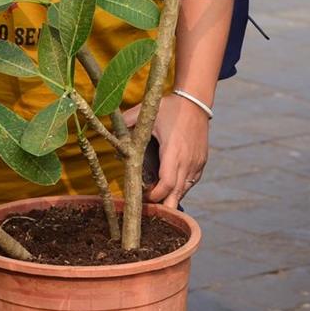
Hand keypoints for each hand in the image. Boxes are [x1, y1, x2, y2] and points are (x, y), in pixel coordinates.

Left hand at [122, 94, 209, 208]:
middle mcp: (186, 161)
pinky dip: (180, 189)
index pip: (166, 184)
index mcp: (172, 151)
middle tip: (149, 209)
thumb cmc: (170, 107)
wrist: (195, 101)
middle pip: (176, 195)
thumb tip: (107, 127)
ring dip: (171, 197)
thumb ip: (128, 121)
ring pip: (184, 191)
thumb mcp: (147, 112)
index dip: (154, 196)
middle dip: (163, 206)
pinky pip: (190, 182)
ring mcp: (196, 163)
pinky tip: (170, 188)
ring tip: (156, 200)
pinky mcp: (201, 162)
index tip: (143, 197)